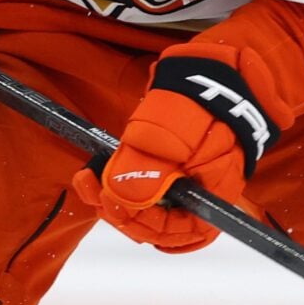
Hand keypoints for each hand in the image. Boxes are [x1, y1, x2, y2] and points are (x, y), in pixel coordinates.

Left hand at [72, 51, 273, 253]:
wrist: (214, 71)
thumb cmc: (203, 102)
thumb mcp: (172, 136)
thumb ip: (146, 172)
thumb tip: (118, 199)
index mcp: (210, 201)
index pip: (169, 233)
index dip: (134, 221)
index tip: (105, 199)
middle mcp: (199, 202)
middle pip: (153, 227)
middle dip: (117, 209)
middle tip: (89, 184)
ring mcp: (185, 187)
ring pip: (143, 211)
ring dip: (113, 199)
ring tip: (88, 176)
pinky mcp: (170, 172)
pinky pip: (142, 193)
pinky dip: (118, 187)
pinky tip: (99, 173)